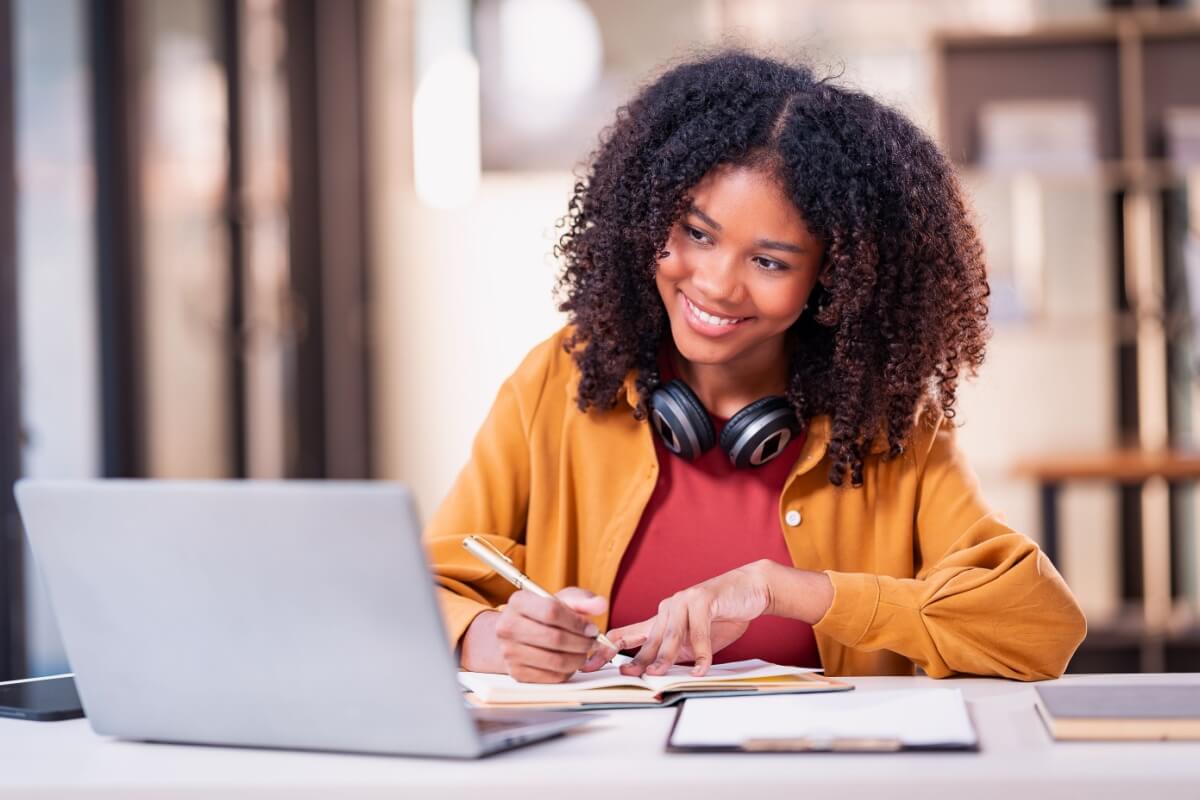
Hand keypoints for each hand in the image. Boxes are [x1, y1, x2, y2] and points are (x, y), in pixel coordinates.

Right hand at [460, 587, 614, 682]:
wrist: (518, 634)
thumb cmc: (543, 615)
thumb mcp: (562, 600)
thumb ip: (583, 600)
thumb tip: (600, 605)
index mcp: (518, 601)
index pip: (552, 612)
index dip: (577, 622)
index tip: (592, 628)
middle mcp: (507, 626)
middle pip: (555, 638)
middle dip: (582, 643)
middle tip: (593, 643)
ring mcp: (509, 652)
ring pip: (555, 661)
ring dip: (578, 658)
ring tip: (585, 652)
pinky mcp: (516, 673)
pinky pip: (552, 677)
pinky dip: (568, 671)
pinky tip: (571, 661)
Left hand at [607, 561, 773, 677]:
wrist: (750, 590)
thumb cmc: (721, 618)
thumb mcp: (694, 643)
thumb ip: (676, 656)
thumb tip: (654, 679)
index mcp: (660, 620)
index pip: (626, 636)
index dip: (605, 650)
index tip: (589, 665)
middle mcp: (666, 609)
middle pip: (646, 640)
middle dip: (634, 660)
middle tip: (624, 676)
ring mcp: (683, 602)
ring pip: (670, 635)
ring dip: (664, 658)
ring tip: (658, 675)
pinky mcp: (702, 599)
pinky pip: (698, 630)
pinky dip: (701, 652)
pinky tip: (701, 668)